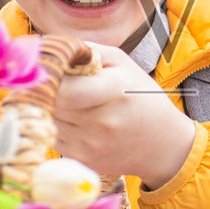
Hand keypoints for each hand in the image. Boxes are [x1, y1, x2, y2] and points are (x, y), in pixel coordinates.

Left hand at [52, 43, 196, 188]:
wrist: (163, 144)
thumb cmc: (141, 97)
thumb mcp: (123, 64)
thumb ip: (89, 51)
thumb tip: (56, 48)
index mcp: (115, 91)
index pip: (66, 90)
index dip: (51, 78)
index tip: (51, 69)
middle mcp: (102, 121)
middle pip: (52, 105)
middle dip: (46, 91)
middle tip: (50, 82)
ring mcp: (91, 144)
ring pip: (48, 122)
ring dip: (49, 109)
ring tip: (64, 99)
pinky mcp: (83, 159)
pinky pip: (53, 137)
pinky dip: (55, 126)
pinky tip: (71, 119)